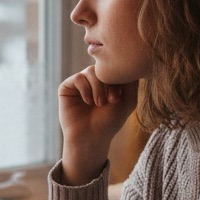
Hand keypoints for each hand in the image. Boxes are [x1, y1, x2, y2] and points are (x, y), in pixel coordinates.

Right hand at [58, 66, 137, 184]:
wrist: (91, 137)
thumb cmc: (109, 122)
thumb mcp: (128, 101)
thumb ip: (132, 82)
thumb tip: (131, 62)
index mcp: (107, 81)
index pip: (114, 67)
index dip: (118, 78)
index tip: (119, 98)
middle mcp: (93, 79)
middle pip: (103, 67)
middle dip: (109, 83)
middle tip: (112, 100)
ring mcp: (80, 82)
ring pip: (91, 71)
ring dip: (98, 87)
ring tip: (99, 103)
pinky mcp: (67, 87)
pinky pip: (78, 78)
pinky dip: (85, 89)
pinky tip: (88, 102)